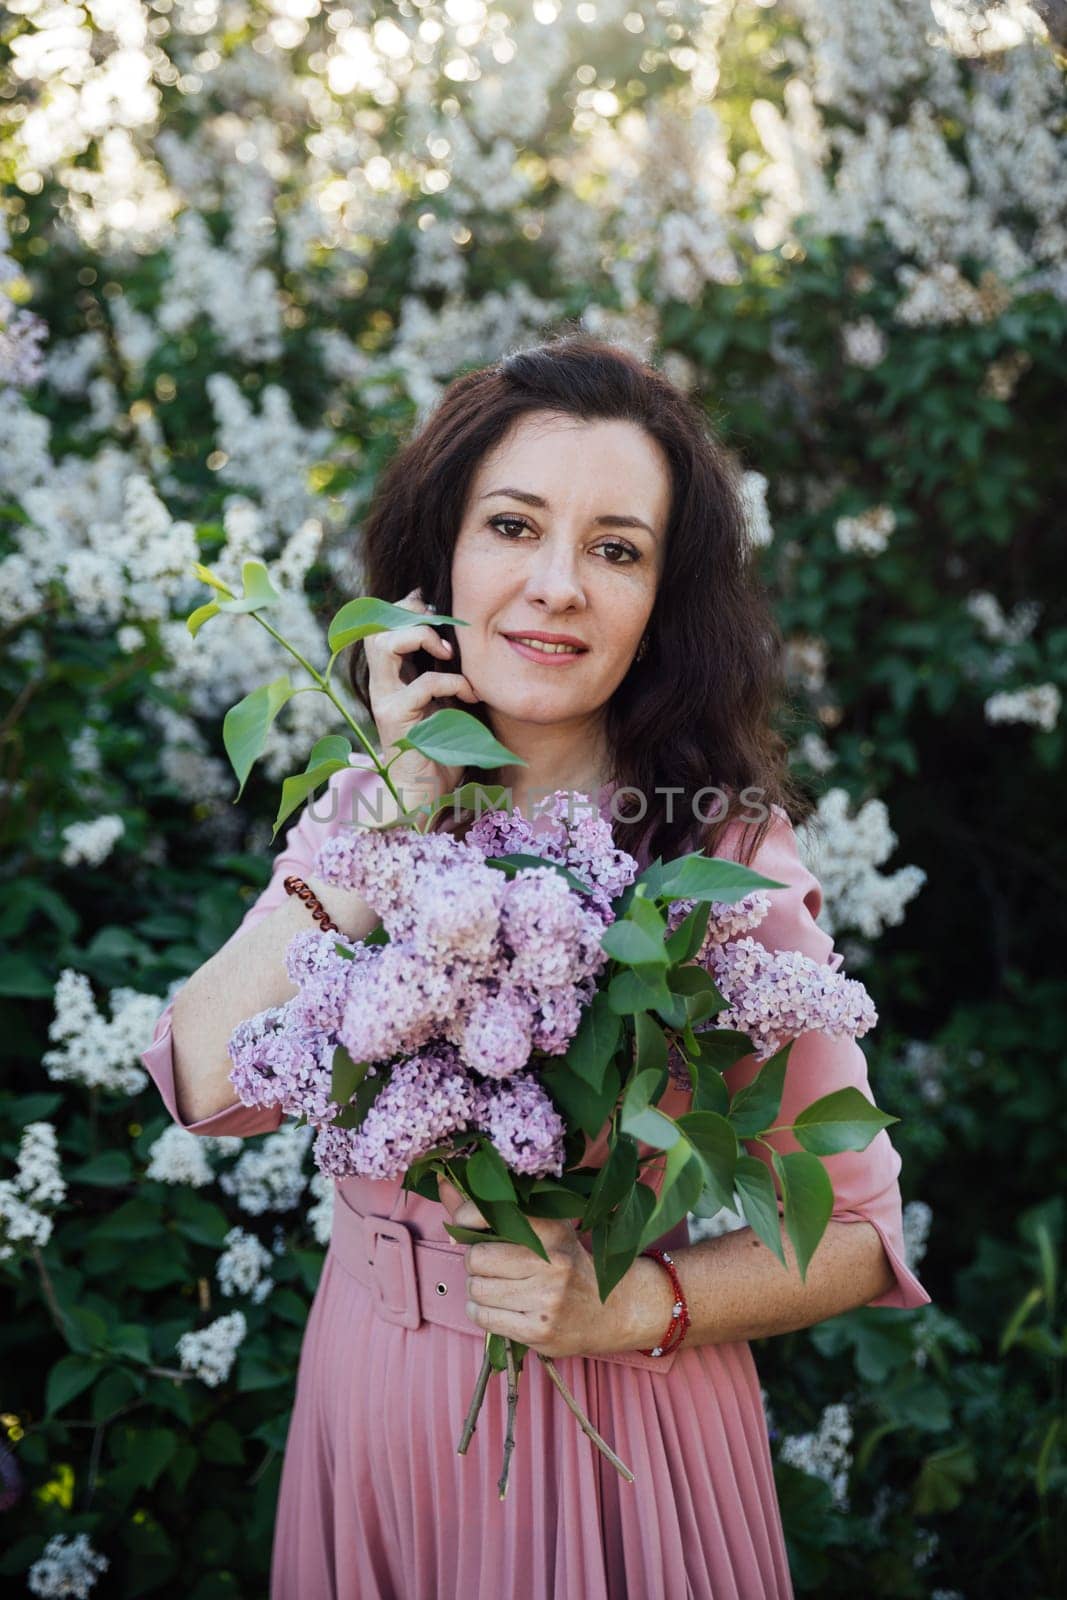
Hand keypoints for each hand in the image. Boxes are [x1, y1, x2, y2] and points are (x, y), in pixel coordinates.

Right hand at [365, 586, 480, 818]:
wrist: (425, 796)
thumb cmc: (441, 751)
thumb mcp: (448, 702)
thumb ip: (449, 673)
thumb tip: (470, 642)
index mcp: (392, 677)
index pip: (383, 624)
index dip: (408, 605)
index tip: (440, 608)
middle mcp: (381, 684)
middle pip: (375, 626)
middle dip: (410, 614)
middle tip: (443, 626)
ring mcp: (384, 700)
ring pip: (384, 644)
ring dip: (421, 637)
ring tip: (448, 652)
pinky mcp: (396, 719)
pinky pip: (422, 683)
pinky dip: (452, 681)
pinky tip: (470, 693)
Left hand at [436, 1173, 625, 1358]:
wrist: (611, 1312)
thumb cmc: (566, 1264)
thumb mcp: (542, 1229)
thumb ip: (489, 1209)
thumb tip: (443, 1183)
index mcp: (553, 1229)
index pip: (490, 1215)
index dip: (465, 1219)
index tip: (465, 1225)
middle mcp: (551, 1262)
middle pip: (477, 1258)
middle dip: (474, 1262)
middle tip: (489, 1264)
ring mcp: (546, 1299)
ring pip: (477, 1290)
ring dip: (478, 1289)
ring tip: (497, 1287)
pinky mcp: (539, 1330)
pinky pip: (484, 1318)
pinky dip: (481, 1312)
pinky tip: (498, 1307)